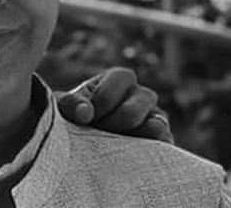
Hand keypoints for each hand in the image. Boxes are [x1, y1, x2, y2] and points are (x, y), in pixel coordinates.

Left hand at [55, 67, 172, 142]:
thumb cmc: (73, 115)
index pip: (122, 78)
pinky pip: (165, 143)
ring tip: (114, 143)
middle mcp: (141, 94)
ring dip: (132, 138)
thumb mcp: (65, 106)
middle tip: (99, 130)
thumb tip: (85, 113)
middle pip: (136, 107)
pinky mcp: (162, 138)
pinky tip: (130, 153)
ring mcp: (155, 116)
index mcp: (119, 78)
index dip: (102, 100)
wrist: (83, 140)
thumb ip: (70, 104)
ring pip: (156, 126)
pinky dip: (149, 149)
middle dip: (113, 122)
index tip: (85, 116)